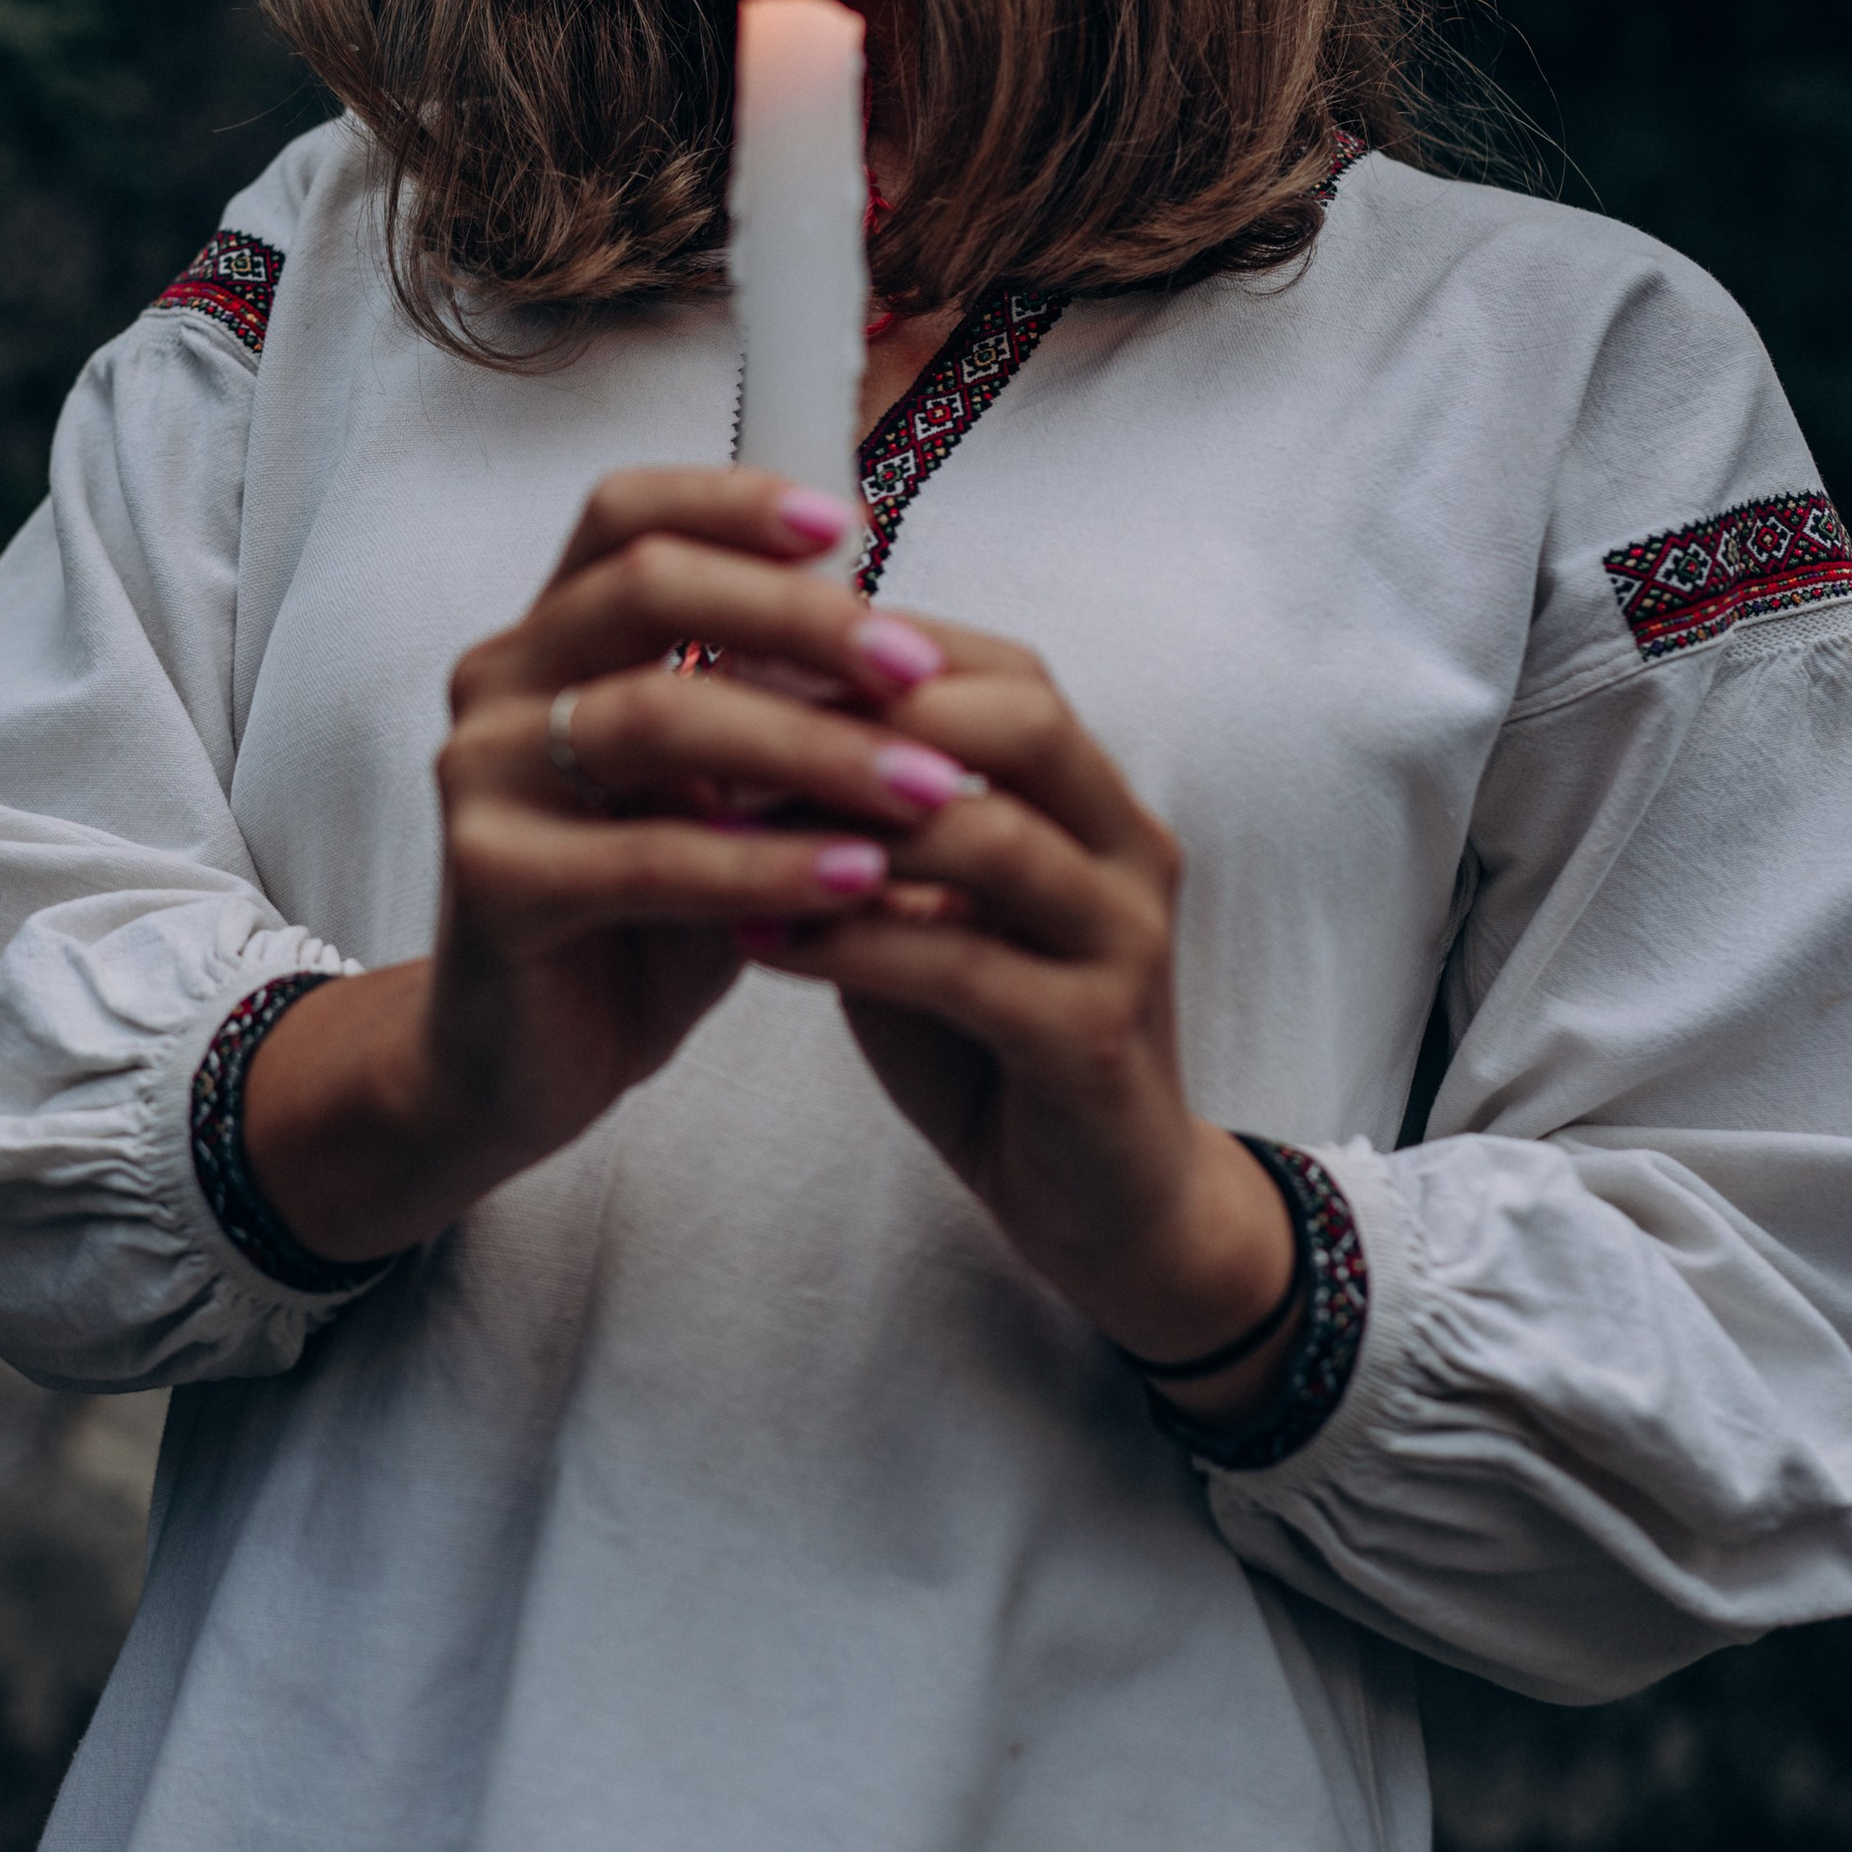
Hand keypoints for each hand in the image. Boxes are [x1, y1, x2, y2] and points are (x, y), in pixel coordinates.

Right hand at [239, 467, 985, 1263]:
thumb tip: (906, 642)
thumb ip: (770, 708)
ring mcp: (479, 775)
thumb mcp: (717, 789)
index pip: (626, 512)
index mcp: (551, 632)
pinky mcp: (490, 880)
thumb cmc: (642, 908)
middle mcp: (499, 680)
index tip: (856, 528)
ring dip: (810, 746)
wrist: (527, 1060)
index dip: (734, 499)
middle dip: (799, 616)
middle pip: (645, 584)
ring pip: (656, 715)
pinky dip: (766, 865)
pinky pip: (648, 858)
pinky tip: (859, 879)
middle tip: (919, 667)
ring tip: (928, 787)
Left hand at [758, 619, 1298, 1420]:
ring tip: (724, 832)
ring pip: (992, 838)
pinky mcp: (1093, 1038)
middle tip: (735, 723)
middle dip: (871, 714)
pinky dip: (852, 944)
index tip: (744, 648)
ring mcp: (1123, 941)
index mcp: (1093, 798)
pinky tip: (759, 943)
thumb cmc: (992, 1038)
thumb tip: (729, 729)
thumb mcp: (925, 910)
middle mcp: (1127, 848)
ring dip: (846, 827)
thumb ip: (865, 827)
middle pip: (1022, 718)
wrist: (1104, 1205)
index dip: (880, 646)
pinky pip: (964, 968)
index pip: (1003, 669)